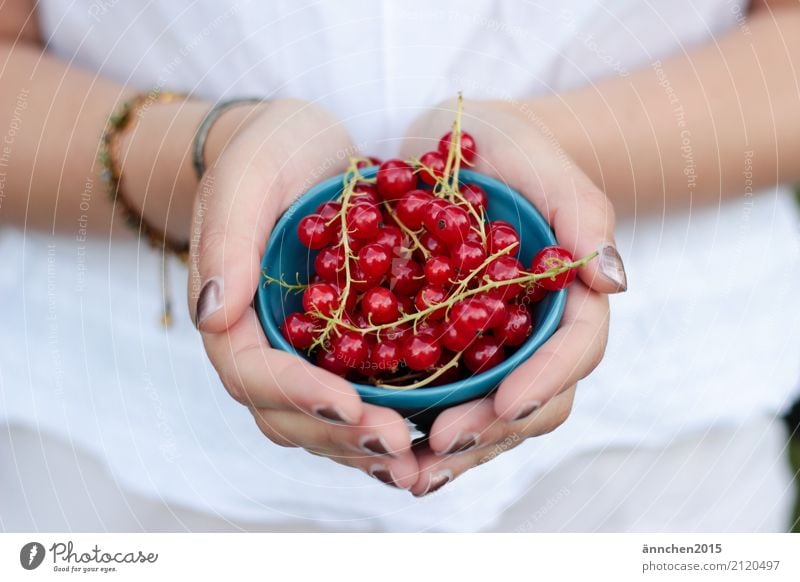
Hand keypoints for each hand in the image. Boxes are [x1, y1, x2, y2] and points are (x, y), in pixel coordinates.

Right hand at [188, 99, 418, 488]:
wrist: (305, 147)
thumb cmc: (271, 150)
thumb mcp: (249, 174)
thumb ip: (228, 238)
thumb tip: (212, 312)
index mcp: (232, 312)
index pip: (252, 371)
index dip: (296, 394)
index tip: (346, 403)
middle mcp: (265, 344)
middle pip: (288, 414)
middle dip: (340, 435)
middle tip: (398, 444)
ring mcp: (304, 353)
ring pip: (324, 421)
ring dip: (365, 448)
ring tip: (417, 462)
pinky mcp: (344, 349)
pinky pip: (359, 400)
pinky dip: (388, 424)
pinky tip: (428, 438)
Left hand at [400, 98, 625, 495]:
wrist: (458, 146)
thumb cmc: (505, 145)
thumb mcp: (538, 158)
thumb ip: (582, 212)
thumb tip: (614, 280)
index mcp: (570, 293)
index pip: (575, 349)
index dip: (545, 381)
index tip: (505, 405)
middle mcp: (537, 331)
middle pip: (534, 399)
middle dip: (493, 429)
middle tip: (441, 445)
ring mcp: (497, 346)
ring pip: (492, 414)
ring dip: (458, 449)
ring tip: (411, 470)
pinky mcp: (454, 349)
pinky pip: (448, 399)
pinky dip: (423, 428)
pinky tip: (392, 447)